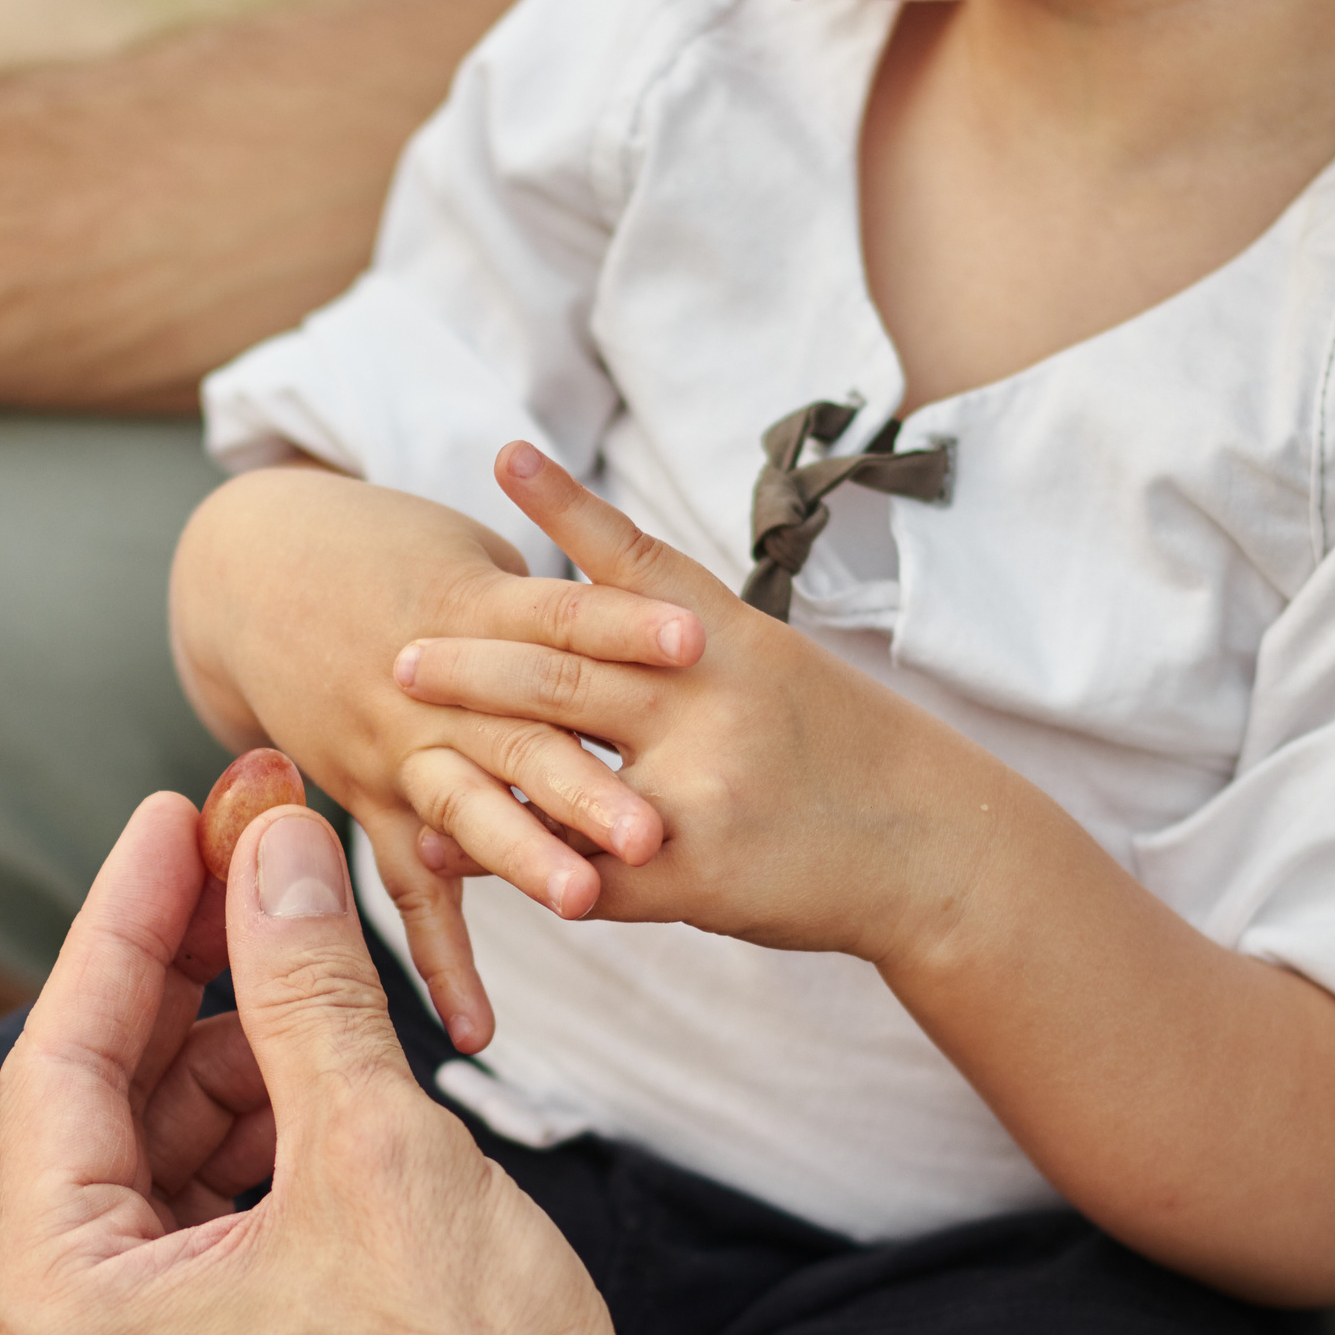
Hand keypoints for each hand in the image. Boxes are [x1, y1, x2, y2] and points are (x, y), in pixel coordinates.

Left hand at [0, 793, 669, 1334]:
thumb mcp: (376, 1151)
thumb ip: (303, 984)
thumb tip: (275, 849)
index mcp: (61, 1313)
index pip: (59, 1059)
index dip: (127, 915)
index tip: (177, 813)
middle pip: (101, 1112)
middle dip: (187, 980)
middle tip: (254, 862)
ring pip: (156, 1171)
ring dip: (235, 1063)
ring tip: (315, 972)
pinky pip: (198, 1237)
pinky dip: (258, 1150)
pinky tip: (326, 1081)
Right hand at [168, 464, 703, 1046]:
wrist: (252, 572)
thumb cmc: (385, 549)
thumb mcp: (469, 550)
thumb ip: (547, 604)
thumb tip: (644, 636)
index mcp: (466, 607)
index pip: (557, 614)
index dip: (622, 623)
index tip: (695, 639)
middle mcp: (430, 689)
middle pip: (517, 736)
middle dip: (584, 787)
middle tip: (653, 831)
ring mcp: (394, 749)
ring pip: (465, 810)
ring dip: (521, 859)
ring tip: (583, 905)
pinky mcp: (367, 798)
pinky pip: (408, 889)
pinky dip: (442, 960)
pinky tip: (477, 1031)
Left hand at [396, 442, 1010, 962]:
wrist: (937, 849)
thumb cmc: (850, 750)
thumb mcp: (777, 664)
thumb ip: (683, 634)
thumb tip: (585, 601)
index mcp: (733, 643)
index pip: (637, 563)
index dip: (566, 508)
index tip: (503, 456)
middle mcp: (712, 707)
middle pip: (567, 673)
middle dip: (474, 662)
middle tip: (398, 652)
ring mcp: (697, 795)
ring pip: (558, 768)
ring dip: (469, 758)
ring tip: (397, 747)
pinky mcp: (689, 877)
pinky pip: (574, 867)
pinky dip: (504, 855)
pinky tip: (438, 845)